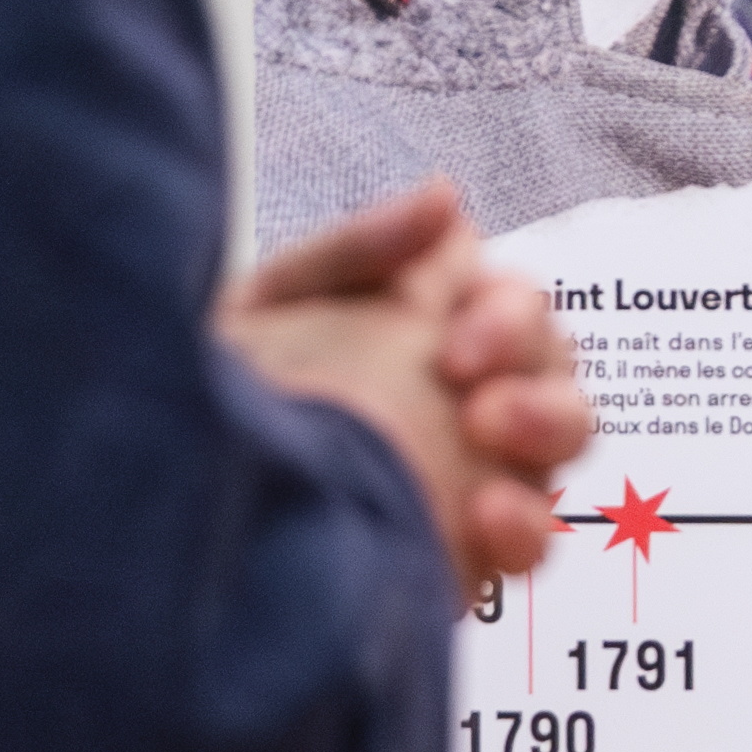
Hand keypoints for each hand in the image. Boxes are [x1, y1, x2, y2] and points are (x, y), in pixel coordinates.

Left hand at [220, 182, 595, 598]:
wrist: (184, 508)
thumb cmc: (224, 400)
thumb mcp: (269, 308)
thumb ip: (359, 251)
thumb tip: (447, 196)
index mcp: (425, 331)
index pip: (514, 303)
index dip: (505, 314)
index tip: (454, 342)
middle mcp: (464, 397)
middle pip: (554, 361)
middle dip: (529, 364)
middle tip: (468, 388)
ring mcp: (477, 475)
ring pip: (567, 436)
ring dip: (546, 425)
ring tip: (486, 433)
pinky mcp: (471, 554)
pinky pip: (536, 537)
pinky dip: (526, 526)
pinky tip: (485, 517)